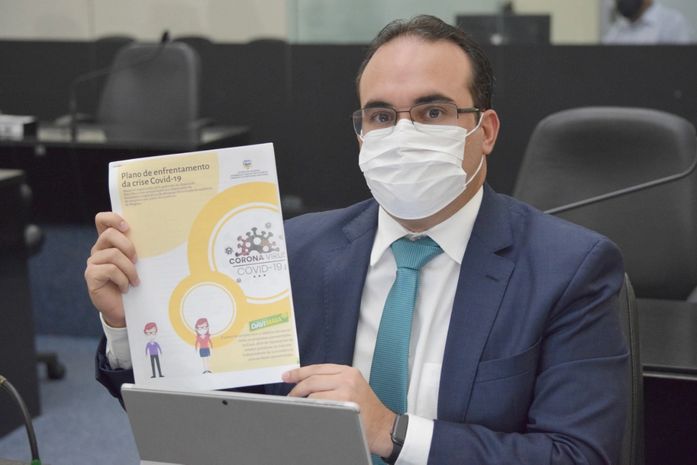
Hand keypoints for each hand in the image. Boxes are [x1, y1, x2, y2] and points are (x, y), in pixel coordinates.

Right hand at [84, 212, 138, 327]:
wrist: (125, 308)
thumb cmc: (133, 282)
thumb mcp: (138, 263)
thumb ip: (138, 248)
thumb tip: (154, 235)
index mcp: (109, 242)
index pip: (102, 220)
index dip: (112, 218)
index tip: (127, 226)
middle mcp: (99, 249)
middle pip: (110, 234)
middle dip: (128, 246)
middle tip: (137, 260)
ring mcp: (93, 262)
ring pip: (114, 254)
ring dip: (130, 269)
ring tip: (135, 280)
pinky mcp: (91, 275)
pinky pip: (110, 270)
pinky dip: (123, 279)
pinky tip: (126, 288)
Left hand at [283, 364, 395, 456]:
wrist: (383, 426)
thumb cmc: (367, 409)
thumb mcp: (353, 386)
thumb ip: (333, 381)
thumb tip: (308, 383)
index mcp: (348, 371)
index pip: (318, 368)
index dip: (299, 372)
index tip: (288, 376)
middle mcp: (347, 378)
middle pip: (312, 380)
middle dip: (297, 388)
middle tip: (289, 396)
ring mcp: (346, 391)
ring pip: (314, 393)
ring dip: (303, 401)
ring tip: (300, 406)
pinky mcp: (344, 404)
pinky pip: (320, 405)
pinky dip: (312, 408)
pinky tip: (310, 412)